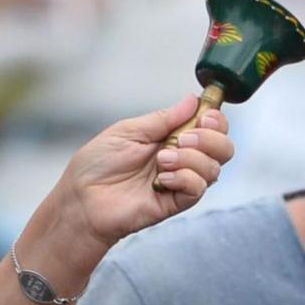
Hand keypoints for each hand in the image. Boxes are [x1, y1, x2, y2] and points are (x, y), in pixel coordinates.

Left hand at [23, 95, 233, 282]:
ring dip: (192, 158)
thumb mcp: (129, 131)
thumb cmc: (97, 164)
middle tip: (183, 138)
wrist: (81, 198)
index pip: (211, 127)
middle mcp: (181, 159)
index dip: (216, 120)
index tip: (204, 117)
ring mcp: (179, 182)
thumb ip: (164, 118)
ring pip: (214, 169)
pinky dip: (185, 178)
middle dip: (212, 138)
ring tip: (162, 160)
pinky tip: (161, 179)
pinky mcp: (174, 203)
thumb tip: (193, 100)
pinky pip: (198, 189)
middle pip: (224, 148)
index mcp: (171, 137)